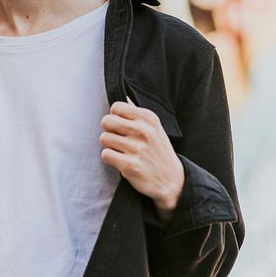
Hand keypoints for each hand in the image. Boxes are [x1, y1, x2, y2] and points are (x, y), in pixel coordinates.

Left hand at [100, 97, 184, 222]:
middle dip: (109, 130)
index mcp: (149, 118)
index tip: (121, 126)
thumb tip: (123, 96)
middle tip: (118, 139)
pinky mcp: (129, 165)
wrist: (171, 180)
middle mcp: (143, 131)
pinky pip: (105, 154)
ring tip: (121, 150)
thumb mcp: (154, 127)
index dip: (114, 116)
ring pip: (104, 138)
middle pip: (106, 121)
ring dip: (109, 146)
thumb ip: (137, 113)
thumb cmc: (158, 151)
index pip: (116, 107)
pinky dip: (110, 158)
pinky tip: (120, 161)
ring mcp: (136, 148)